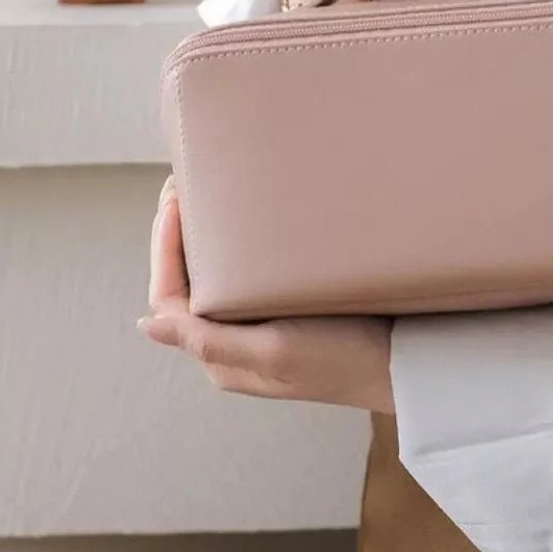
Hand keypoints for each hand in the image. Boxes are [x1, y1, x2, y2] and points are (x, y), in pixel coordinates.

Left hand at [138, 178, 393, 413]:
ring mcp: (260, 330)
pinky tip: (246, 224)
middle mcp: (234, 344)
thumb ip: (210, 340)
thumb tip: (147, 324)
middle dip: (178, 236)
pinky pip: (245, 279)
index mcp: (221, 356)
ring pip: (215, 279)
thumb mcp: (275, 351)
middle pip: (188, 285)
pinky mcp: (287, 316)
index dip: (164, 249)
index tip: (175, 201)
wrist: (405, 366)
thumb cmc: (342, 360)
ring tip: (205, 196)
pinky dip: (235, 248)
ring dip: (204, 239)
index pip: (170, 297)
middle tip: (184, 185)